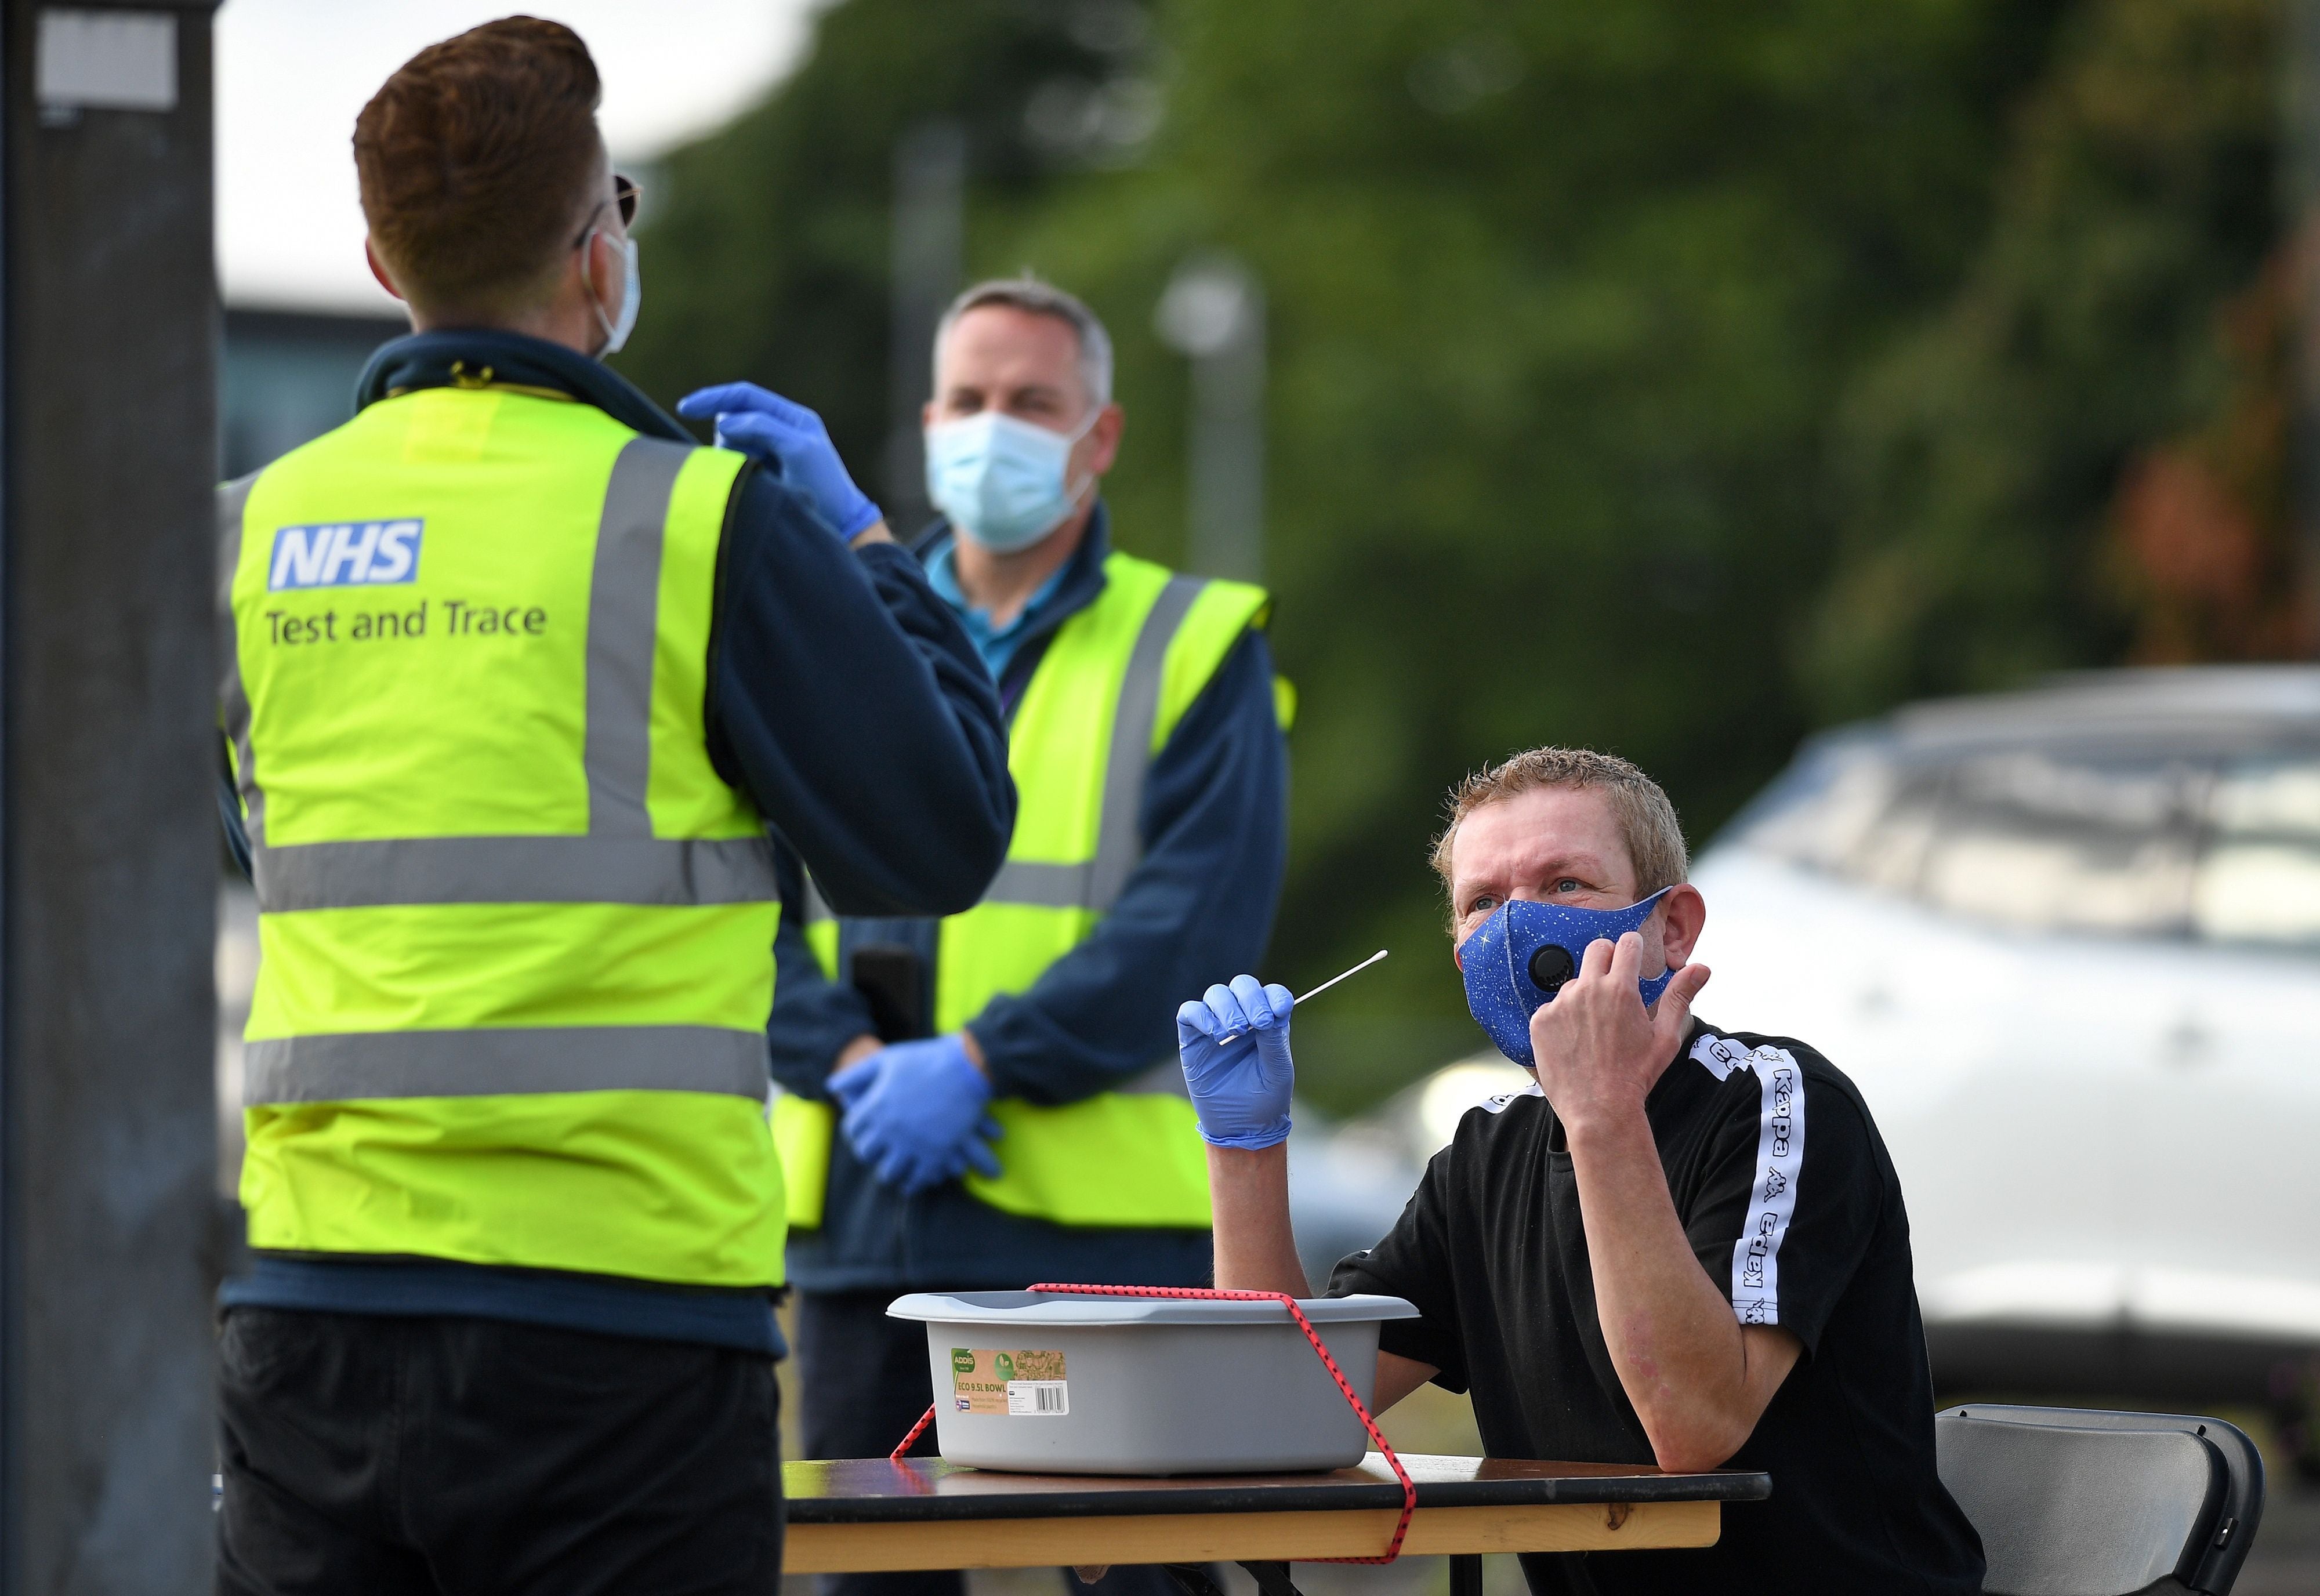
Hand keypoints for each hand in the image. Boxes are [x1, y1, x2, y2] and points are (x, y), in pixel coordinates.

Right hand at [676, 382, 881, 539]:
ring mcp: (768, 454)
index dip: (714, 398)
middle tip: (753, 464)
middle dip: (730, 438)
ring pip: (730, 445)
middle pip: (732, 421)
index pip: (744, 396)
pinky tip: (759, 486)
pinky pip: (734, 466)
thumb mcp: (798, 449)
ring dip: (734, 459)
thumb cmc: (825, 485)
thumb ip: (764, 428)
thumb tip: (724, 421)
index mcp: (790, 417)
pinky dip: (737, 473)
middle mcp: (777, 431)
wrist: (840, 525)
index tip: (685, 408)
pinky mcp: (762, 475)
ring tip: (763, 478)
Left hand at [826, 1034, 1000, 1194]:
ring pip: (888, 1172)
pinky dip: (912, 1184)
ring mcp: (912, 1144)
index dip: (854, 1131)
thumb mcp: (886, 1060)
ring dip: (888, 1171)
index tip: (861, 1133)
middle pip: (866, 1153)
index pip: (851, 1129)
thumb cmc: (925, 1059)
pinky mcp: (935, 1154)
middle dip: (869, 1152)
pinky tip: (911, 1184)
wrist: (967, 1067)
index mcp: (875, 1106)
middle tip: (875, 1152)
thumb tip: (831, 1086)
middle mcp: (889, 1129)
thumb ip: (856, 1074)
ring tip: (892, 1169)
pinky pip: (918, 1179)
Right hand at [1177, 974, 1294, 1148]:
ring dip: (1227, 1008)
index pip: (1272, 993)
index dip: (1275, 996)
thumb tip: (1269, 1010)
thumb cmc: (1264, 1098)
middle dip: (1250, 998)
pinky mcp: (1193, 1038)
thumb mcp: (1277, 1069)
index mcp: (1269, 1022)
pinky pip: (1189, 1011)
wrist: (1241, 1126)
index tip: (1279, 1012)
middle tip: (1257, 1023)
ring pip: (1216, 993)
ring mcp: (1216, 1025)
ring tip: (1234, 1032)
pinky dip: (1201, 1016)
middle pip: (1242, 985)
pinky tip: (1215, 1035)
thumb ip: (1274, 1039)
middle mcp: (1243, 1017)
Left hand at [1527, 932, 1709, 1142]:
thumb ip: (1680, 997)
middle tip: (1615, 983)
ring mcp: (1560, 1004)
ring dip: (1584, 994)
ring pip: (1574, 982)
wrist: (1598, 1109)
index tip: (1634, 956)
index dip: (1634, 947)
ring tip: (1595, 1028)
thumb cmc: (1636, 1076)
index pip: (1627, 943)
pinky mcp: (1540, 1020)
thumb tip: (1701, 968)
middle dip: (1608, 958)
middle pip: (1596, 949)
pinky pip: (1552, 1007)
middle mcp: (1587, 989)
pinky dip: (1563, 1018)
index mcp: (1621, 989)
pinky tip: (1575, 1041)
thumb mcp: (1665, 1037)